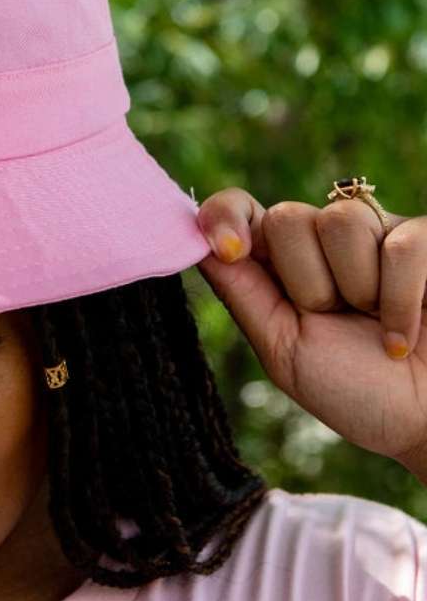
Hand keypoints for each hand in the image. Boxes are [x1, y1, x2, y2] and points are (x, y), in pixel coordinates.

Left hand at [196, 187, 426, 483]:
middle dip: (306, 282)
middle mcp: (322, 241)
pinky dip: (400, 302)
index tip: (229, 249)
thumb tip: (196, 244)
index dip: (224, 215)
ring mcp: (377, 233)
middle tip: (334, 320)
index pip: (238, 210)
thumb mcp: (283, 350)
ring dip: (355, 290)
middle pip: (286, 218)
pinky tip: (403, 336)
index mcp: (278, 266)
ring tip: (373, 323)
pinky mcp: (426, 238)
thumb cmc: (356, 391)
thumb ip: (243, 294)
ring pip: (340, 221)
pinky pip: (400, 244)